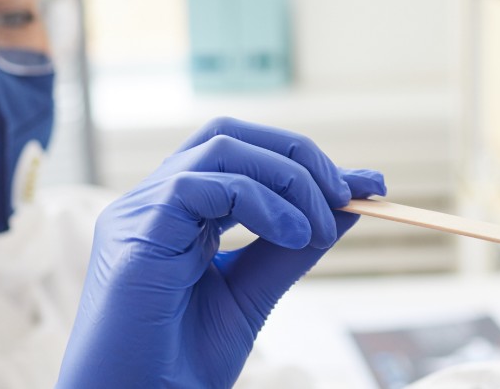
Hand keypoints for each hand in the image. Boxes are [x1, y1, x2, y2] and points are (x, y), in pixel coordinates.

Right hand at [56, 117, 386, 387]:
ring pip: (221, 148)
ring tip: (319, 228)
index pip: (241, 158)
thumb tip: (347, 207)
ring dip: (287, 179)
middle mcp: (154, 203)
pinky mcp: (135, 232)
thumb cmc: (179, 362)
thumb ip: (290, 248)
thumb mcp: (251, 294)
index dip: (304, 163)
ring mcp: (139, 212)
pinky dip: (259, 200)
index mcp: (177, 214)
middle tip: (346, 195)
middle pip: (229, 136)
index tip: (365, 187)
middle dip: (298, 156)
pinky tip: (292, 234)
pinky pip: (202, 185)